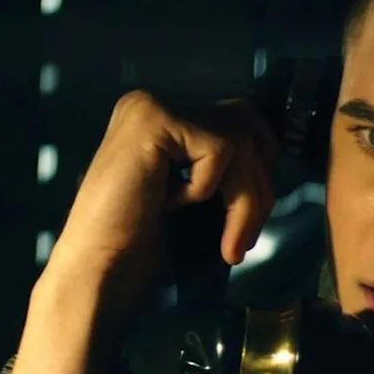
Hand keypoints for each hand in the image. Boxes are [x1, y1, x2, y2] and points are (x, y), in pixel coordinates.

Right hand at [11, 91, 277, 373]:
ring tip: (229, 243)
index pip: (237, 121)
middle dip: (258, 186)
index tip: (247, 222)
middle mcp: (151, 103)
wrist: (97, 270)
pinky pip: (220, 148)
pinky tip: (172, 205)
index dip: (257, 171)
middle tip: (244, 239)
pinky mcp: (153, 120)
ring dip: (244, 200)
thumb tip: (276, 153)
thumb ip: (221, 165)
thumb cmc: (139, 245)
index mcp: (158, 117)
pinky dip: (210, 186)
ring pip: (238, 139)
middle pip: (244, 126)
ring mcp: (149, 107)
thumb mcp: (192, 193)